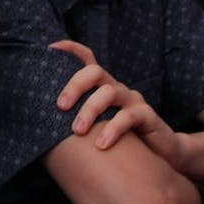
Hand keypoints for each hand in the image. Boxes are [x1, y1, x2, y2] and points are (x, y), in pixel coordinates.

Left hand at [50, 40, 187, 169]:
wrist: (162, 155)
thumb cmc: (121, 141)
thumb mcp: (97, 128)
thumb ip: (78, 121)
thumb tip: (41, 126)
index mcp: (102, 87)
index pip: (87, 60)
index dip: (70, 50)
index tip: (50, 48)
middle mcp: (116, 89)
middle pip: (94, 71)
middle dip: (74, 85)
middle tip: (60, 107)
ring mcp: (132, 100)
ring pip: (109, 92)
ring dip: (90, 110)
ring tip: (78, 131)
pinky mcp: (147, 116)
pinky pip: (129, 116)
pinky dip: (113, 129)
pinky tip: (102, 145)